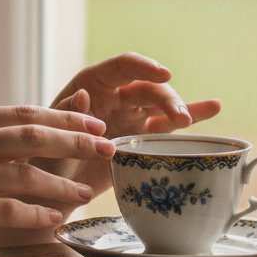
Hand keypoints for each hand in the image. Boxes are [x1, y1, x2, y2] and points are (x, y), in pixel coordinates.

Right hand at [0, 106, 114, 256]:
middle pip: (31, 135)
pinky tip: (56, 220)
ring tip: (87, 192)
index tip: (94, 122)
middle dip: (76, 140)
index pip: (21, 112)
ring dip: (62, 182)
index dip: (62, 117)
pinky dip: (36, 215)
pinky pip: (7, 210)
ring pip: (25, 173)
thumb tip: (26, 138)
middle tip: (108, 145)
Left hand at [26, 53, 221, 207]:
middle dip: (166, 98)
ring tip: (190, 120)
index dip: (144, 66)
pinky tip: (214, 106)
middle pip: (148, 88)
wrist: (51, 189)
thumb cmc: (43, 158)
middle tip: (178, 119)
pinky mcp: (143, 138)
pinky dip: (191, 116)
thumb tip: (83, 94)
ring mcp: (131, 116)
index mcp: (91, 84)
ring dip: (180, 109)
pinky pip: (168, 125)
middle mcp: (115, 95)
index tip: (165, 74)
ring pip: (161, 105)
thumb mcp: (48, 138)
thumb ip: (66, 116)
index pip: (122, 67)